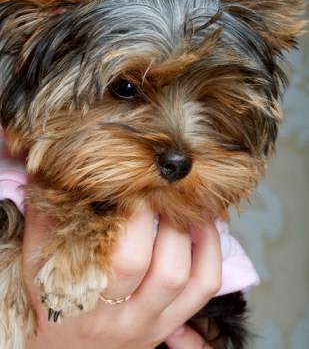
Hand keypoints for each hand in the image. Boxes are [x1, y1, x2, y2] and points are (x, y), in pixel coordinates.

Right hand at [23, 205, 220, 348]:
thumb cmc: (52, 305)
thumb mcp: (37, 268)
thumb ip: (45, 224)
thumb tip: (53, 178)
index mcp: (88, 303)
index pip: (126, 258)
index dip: (140, 217)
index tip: (139, 187)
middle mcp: (126, 318)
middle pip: (165, 269)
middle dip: (170, 221)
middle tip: (163, 190)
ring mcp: (154, 323)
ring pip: (189, 278)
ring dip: (193, 232)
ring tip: (185, 203)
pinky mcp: (172, 322)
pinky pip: (205, 287)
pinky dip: (212, 251)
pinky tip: (203, 226)